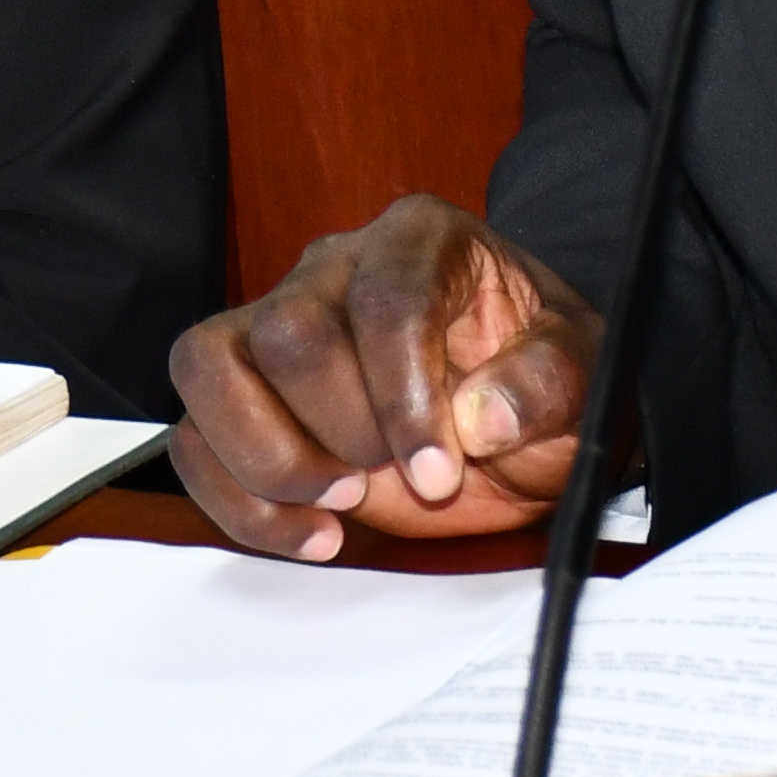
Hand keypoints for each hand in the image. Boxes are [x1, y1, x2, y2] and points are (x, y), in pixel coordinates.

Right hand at [167, 197, 598, 556]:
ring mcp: (275, 322)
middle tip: (401, 482)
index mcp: (421, 240)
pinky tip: (309, 537)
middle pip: (289, 332)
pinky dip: (236, 501)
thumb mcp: (582, 378)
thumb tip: (479, 419)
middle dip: (341, 430)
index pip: (385, 300)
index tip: (439, 474)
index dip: (403, 395)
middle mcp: (334, 266)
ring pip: (208, 366)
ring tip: (340, 509)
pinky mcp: (243, 391)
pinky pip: (194, 435)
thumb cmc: (540, 379)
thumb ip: (546, 385)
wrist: (515, 416)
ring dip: (266, 459)